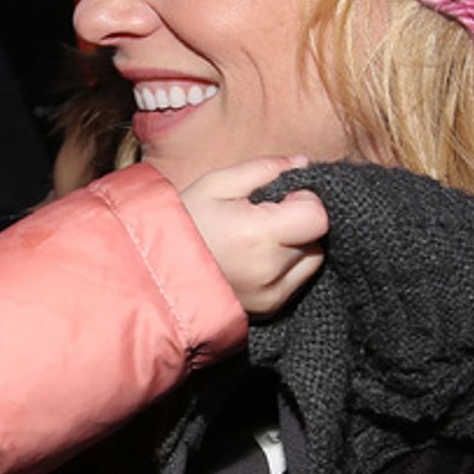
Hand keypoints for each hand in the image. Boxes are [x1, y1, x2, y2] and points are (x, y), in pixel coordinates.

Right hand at [181, 156, 327, 317]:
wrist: (155, 271)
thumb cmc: (184, 221)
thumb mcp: (217, 183)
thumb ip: (265, 169)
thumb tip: (303, 164)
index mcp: (257, 234)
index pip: (318, 217)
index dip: (305, 201)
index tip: (282, 199)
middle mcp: (269, 270)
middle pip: (317, 239)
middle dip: (299, 224)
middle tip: (264, 219)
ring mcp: (271, 295)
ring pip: (312, 262)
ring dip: (297, 247)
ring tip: (259, 240)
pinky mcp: (269, 309)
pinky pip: (297, 282)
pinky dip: (286, 268)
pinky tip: (255, 259)